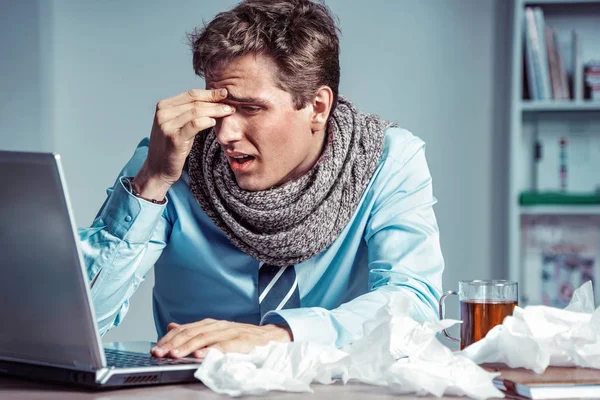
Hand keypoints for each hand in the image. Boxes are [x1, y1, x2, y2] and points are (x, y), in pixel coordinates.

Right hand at [134, 89, 235, 198]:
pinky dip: (206, 121)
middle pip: (195, 102)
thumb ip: (189, 113)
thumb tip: (214, 101)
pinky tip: (215, 122)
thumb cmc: (172, 147)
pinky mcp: (173, 138)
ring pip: (196, 112)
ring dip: (215, 110)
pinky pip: (194, 125)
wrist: (158, 169)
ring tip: (228, 111)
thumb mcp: (179, 126)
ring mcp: (167, 125)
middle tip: (231, 103)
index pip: (191, 94)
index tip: (225, 93)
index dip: (209, 93)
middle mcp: (163, 113)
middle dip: (215, 102)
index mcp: (164, 106)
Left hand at [151, 319, 292, 358]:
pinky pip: (224, 346)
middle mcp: (218, 325)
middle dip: (173, 343)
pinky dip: (211, 350)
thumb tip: (172, 325)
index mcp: (211, 324)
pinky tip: (200, 356)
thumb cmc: (242, 337)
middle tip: (160, 353)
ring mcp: (230, 332)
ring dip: (188, 347)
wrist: (271, 337)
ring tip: (175, 355)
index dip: (169, 338)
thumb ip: (195, 330)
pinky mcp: (242, 341)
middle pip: (192, 332)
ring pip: (205, 338)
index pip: (185, 329)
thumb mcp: (216, 331)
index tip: (156, 348)